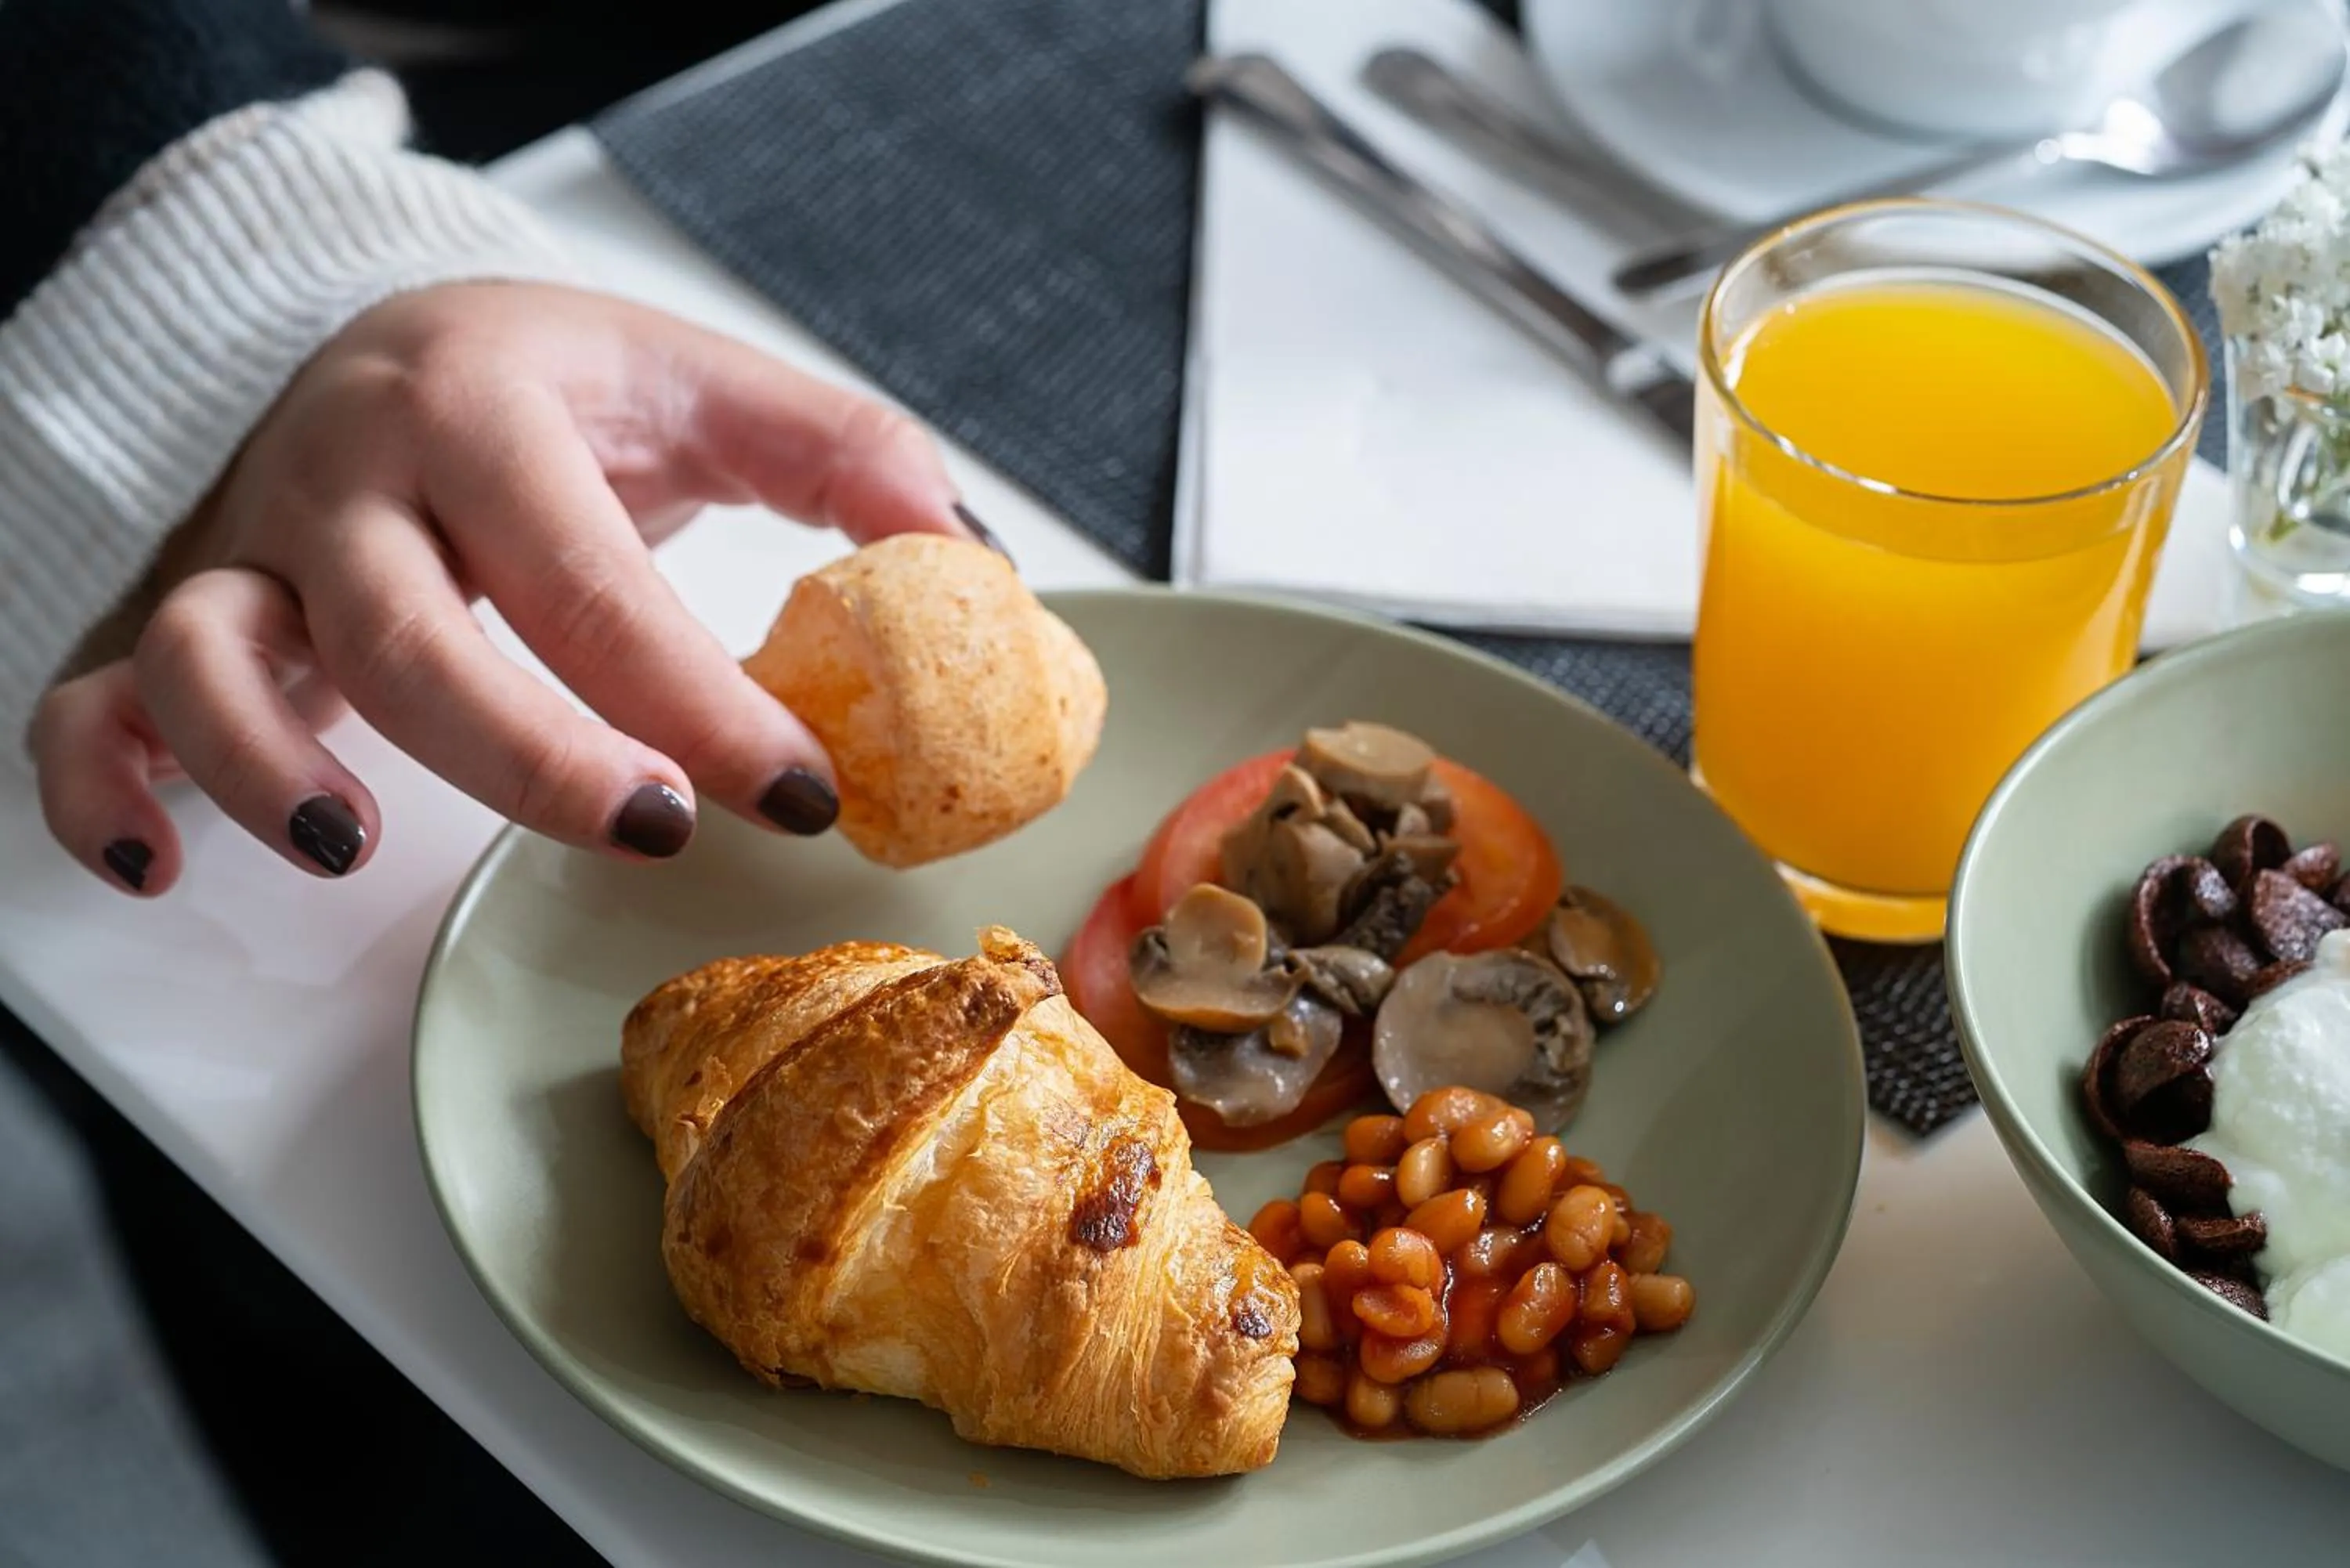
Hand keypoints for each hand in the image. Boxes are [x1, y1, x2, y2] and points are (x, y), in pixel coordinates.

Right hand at [30, 282, 988, 894]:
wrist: (397, 342)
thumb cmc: (566, 390)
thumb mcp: (707, 387)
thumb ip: (844, 460)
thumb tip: (974, 563)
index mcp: (485, 411)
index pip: (592, 579)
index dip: (700, 699)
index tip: (806, 793)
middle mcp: (347, 478)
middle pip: (404, 634)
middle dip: (526, 755)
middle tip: (653, 831)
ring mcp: (248, 550)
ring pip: (209, 659)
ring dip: (265, 764)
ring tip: (352, 852)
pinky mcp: (182, 612)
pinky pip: (89, 700)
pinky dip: (99, 783)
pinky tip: (160, 864)